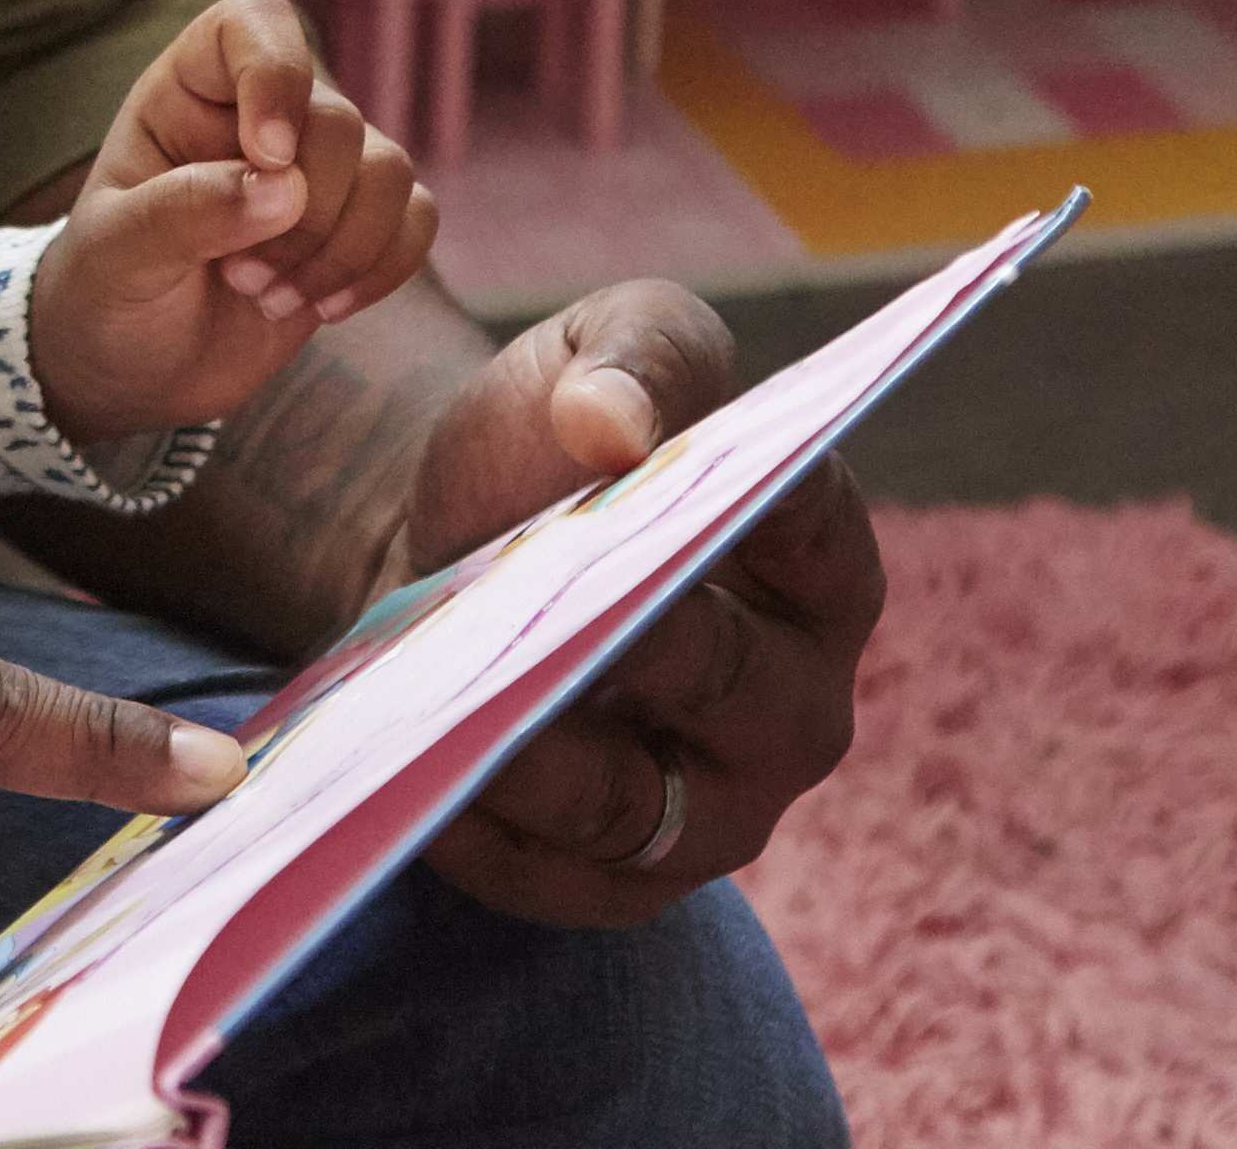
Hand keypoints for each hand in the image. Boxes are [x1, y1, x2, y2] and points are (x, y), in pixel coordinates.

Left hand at [31, 0, 437, 441]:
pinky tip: (323, 309)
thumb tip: (285, 189)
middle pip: (337, 121)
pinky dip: (382, 269)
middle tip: (238, 275)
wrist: (135, 368)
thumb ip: (184, 211)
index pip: (256, 24)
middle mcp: (264, 112)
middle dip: (302, 215)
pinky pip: (416, 218)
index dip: (276, 76)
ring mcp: (319, 167)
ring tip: (268, 297)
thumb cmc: (108, 290)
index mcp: (192, 88)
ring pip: (387, 169)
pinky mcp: (357, 225)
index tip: (266, 154)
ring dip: (340, 250)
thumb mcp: (116, 254)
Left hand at [393, 281, 880, 925]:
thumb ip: (633, 358)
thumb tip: (610, 421)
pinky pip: (549, 871)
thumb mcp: (595, 354)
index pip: (805, 522)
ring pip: (633, 801)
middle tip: (551, 604)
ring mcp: (719, 809)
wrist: (452, 559)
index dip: (745, 493)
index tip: (661, 466)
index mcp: (823, 565)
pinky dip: (477, 822)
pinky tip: (413, 769)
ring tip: (455, 697)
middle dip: (637, 640)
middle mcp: (797, 703)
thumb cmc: (549, 451)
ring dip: (537, 752)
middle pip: (726, 677)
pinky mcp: (621, 883)